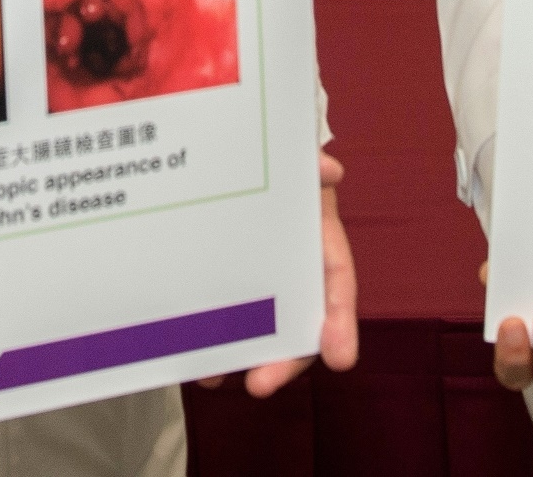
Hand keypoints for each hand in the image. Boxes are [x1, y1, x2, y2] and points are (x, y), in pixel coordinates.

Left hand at [207, 153, 358, 397]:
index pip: (335, 282)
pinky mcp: (223, 280)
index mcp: (315, 240)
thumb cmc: (271, 159)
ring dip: (241, 358)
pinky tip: (192, 361)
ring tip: (212, 379)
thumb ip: (309, 162)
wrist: (229, 148)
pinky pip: (223, 316)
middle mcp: (292, 268)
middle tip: (260, 385)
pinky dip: (210, 340)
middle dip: (284, 359)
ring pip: (260, 329)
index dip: (340, 321)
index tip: (340, 359)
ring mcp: (258, 278)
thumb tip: (328, 170)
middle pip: (298, 322)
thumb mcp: (290, 157)